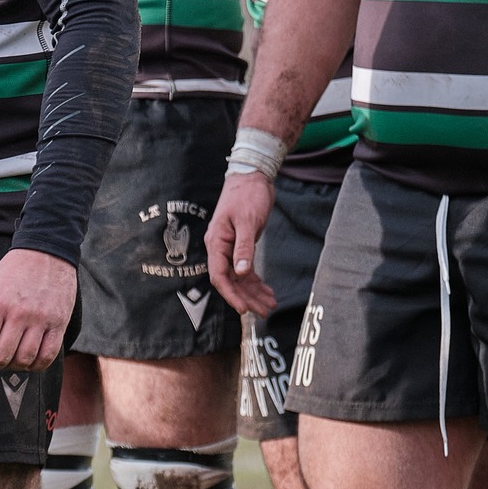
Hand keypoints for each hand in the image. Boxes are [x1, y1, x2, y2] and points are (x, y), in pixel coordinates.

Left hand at [0, 248, 74, 371]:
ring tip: (10, 360)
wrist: (46, 251)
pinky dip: (36, 365)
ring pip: (25, 359)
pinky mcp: (59, 322)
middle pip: (3, 357)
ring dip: (14, 367)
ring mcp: (41, 319)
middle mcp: (19, 314)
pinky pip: (48, 355)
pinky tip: (29, 360)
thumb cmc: (13, 271)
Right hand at [205, 172, 276, 315]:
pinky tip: (268, 291)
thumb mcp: (248, 221)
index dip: (230, 294)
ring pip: (240, 277)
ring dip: (254, 292)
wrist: (253, 176)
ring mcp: (231, 247)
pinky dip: (256, 281)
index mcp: (217, 241)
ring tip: (270, 306)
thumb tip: (241, 272)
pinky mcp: (242, 245)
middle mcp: (221, 247)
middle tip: (264, 312)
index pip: (219, 275)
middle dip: (246, 297)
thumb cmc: (247, 195)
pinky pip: (247, 269)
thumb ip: (244, 247)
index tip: (243, 308)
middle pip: (231, 280)